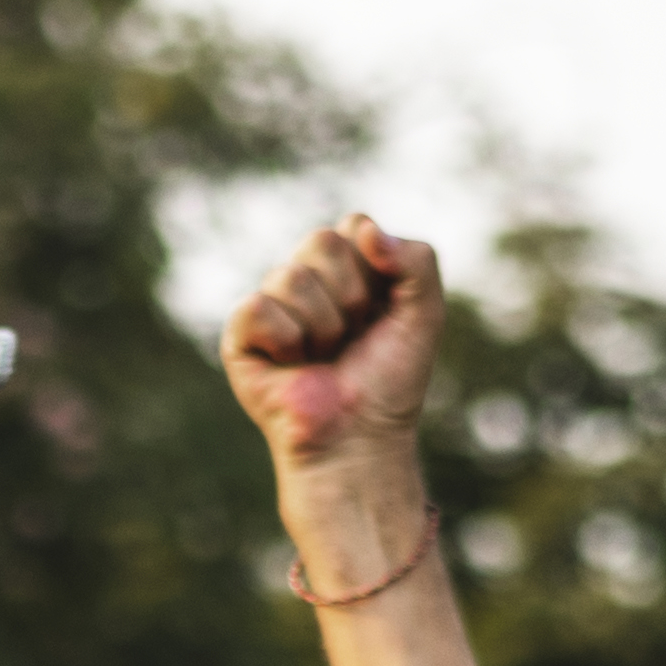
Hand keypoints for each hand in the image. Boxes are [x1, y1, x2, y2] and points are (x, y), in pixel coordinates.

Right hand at [222, 214, 441, 475]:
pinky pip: (257, 307)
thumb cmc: (390, 383)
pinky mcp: (240, 337)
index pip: (353, 226)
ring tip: (323, 357)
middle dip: (350, 294)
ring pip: (291, 275)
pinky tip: (291, 364)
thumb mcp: (426, 313)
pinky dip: (285, 338)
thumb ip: (417, 259)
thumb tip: (364, 231)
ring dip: (323, 326)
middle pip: (321, 241)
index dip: (374, 268)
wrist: (359, 439)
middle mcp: (306, 282)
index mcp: (347, 269)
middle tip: (352, 338)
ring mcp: (271, 307)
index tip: (382, 311)